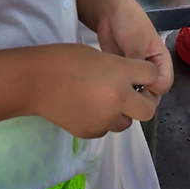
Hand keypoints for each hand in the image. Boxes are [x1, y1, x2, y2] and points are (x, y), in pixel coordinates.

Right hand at [34, 44, 161, 138]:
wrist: (36, 81)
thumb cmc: (65, 59)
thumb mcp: (99, 56)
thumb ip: (120, 69)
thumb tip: (131, 82)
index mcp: (121, 74)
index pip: (153, 76)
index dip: (147, 74)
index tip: (140, 74)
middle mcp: (118, 99)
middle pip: (148, 110)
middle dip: (142, 101)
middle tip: (130, 94)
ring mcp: (105, 119)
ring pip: (126, 122)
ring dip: (122, 112)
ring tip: (103, 100)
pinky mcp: (92, 133)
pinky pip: (106, 128)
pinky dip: (102, 120)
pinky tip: (87, 108)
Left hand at [96, 5, 173, 101]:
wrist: (108, 12)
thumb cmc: (129, 20)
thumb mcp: (136, 39)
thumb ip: (139, 60)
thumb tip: (139, 84)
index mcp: (161, 61)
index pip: (164, 84)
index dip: (153, 89)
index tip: (137, 85)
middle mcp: (151, 70)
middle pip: (152, 94)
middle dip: (141, 98)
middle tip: (124, 94)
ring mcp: (136, 73)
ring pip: (137, 94)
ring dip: (129, 96)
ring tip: (115, 92)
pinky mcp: (122, 75)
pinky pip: (124, 89)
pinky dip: (118, 91)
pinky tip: (108, 89)